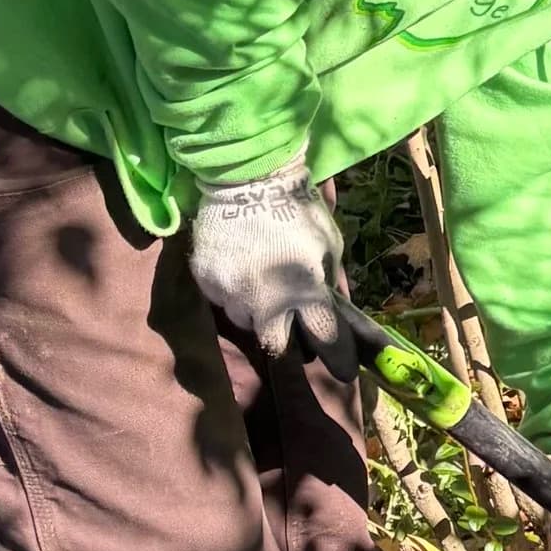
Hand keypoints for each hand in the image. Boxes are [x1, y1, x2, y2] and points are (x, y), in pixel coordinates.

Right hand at [190, 158, 356, 377]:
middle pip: (276, 345)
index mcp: (304, 291)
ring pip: (246, 321)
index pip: (325, 339)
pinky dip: (234, 292)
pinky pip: (222, 299)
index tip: (345, 372)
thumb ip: (328, 283)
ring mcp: (230, 292)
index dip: (338, 358)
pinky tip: (241, 268)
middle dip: (288, 341)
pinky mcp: (205, 280)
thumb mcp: (329, 246)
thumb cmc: (299, 210)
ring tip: (263, 283)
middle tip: (292, 326)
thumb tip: (334, 311)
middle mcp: (265, 300)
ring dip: (259, 312)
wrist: (248, 178)